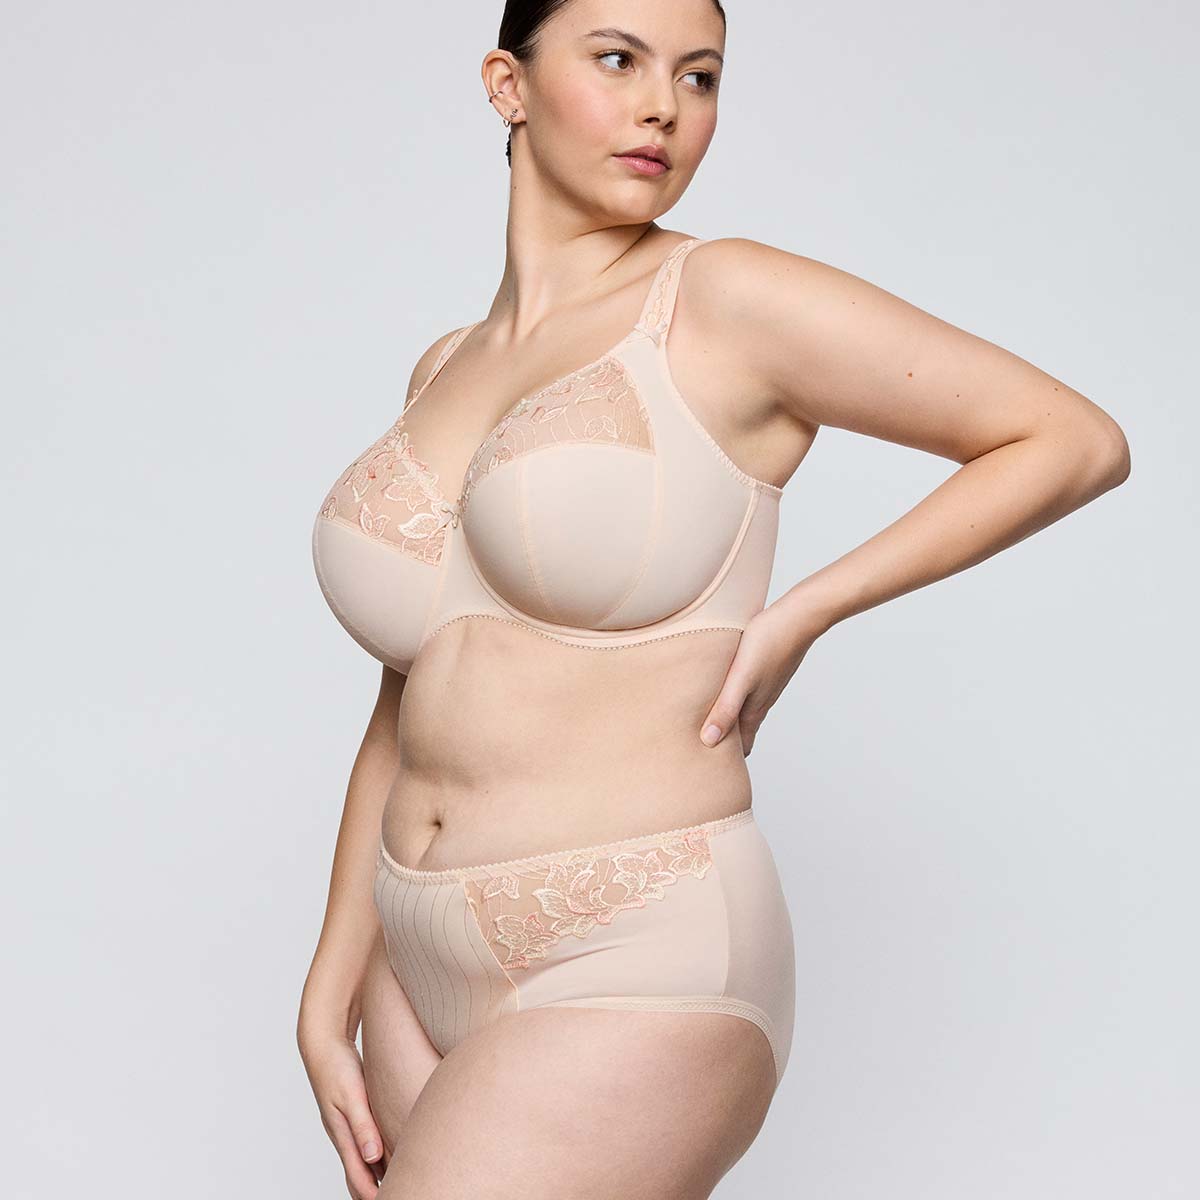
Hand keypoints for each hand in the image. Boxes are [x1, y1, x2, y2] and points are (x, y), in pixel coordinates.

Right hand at [297, 1019, 386, 1197]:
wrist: (324, 1043)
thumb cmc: (336, 1066)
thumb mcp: (351, 1095)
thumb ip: (363, 1125)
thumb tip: (373, 1157)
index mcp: (341, 1134)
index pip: (357, 1176)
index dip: (372, 1195)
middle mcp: (342, 1134)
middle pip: (357, 1175)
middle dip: (372, 1191)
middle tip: (393, 1196)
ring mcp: (345, 1125)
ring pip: (361, 1160)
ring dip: (375, 1175)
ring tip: (392, 1184)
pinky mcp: (352, 1113)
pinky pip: (364, 1142)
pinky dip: (375, 1156)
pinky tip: (387, 1154)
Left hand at [698, 601, 822, 756]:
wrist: (799, 615)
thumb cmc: (768, 643)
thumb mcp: (740, 678)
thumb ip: (725, 708)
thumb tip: (709, 741)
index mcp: (754, 708)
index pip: (742, 746)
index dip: (728, 761)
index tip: (711, 771)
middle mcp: (761, 700)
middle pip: (742, 731)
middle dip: (726, 744)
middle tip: (705, 754)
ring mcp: (766, 684)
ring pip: (744, 710)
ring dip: (729, 720)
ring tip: (707, 723)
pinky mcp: (765, 668)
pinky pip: (747, 691)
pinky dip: (734, 699)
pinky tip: (724, 689)